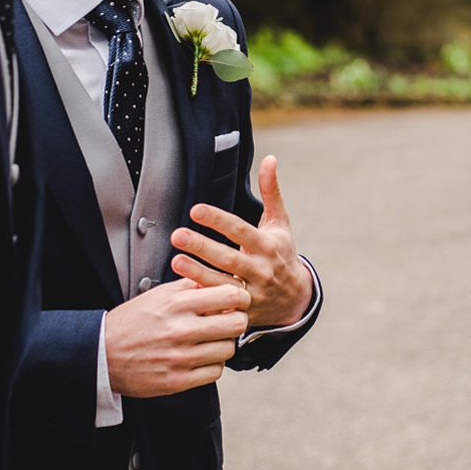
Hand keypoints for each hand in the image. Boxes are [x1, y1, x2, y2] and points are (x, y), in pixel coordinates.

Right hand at [103, 279, 249, 397]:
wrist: (102, 354)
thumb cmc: (131, 322)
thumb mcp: (158, 294)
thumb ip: (190, 287)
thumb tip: (221, 281)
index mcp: (176, 304)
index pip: (230, 295)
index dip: (239, 296)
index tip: (236, 299)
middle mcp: (180, 330)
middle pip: (236, 323)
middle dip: (237, 320)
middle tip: (229, 320)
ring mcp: (180, 357)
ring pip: (228, 349)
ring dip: (224, 344)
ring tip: (211, 340)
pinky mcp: (178, 381)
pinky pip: (215, 372)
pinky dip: (213, 364)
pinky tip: (201, 357)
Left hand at [169, 155, 313, 327]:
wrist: (295, 298)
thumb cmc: (282, 253)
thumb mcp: (280, 223)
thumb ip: (271, 192)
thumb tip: (269, 159)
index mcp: (267, 245)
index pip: (241, 230)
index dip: (219, 220)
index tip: (196, 210)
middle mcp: (260, 269)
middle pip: (228, 257)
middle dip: (202, 246)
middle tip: (177, 234)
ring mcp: (251, 293)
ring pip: (222, 283)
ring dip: (197, 272)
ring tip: (175, 260)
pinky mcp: (242, 311)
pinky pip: (220, 304)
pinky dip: (203, 297)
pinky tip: (182, 289)